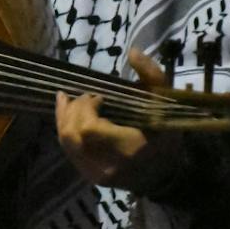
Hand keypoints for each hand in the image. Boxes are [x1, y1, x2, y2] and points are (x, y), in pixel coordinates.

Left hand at [55, 48, 183, 192]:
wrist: (166, 174)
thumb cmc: (166, 136)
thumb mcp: (165, 103)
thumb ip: (151, 75)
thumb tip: (132, 52)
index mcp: (128, 148)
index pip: (89, 128)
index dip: (86, 108)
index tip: (99, 97)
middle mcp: (107, 165)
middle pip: (73, 134)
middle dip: (74, 110)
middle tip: (86, 97)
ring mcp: (95, 174)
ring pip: (66, 143)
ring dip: (63, 118)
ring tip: (67, 99)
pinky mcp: (89, 176)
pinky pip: (69, 151)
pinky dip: (65, 130)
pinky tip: (66, 114)